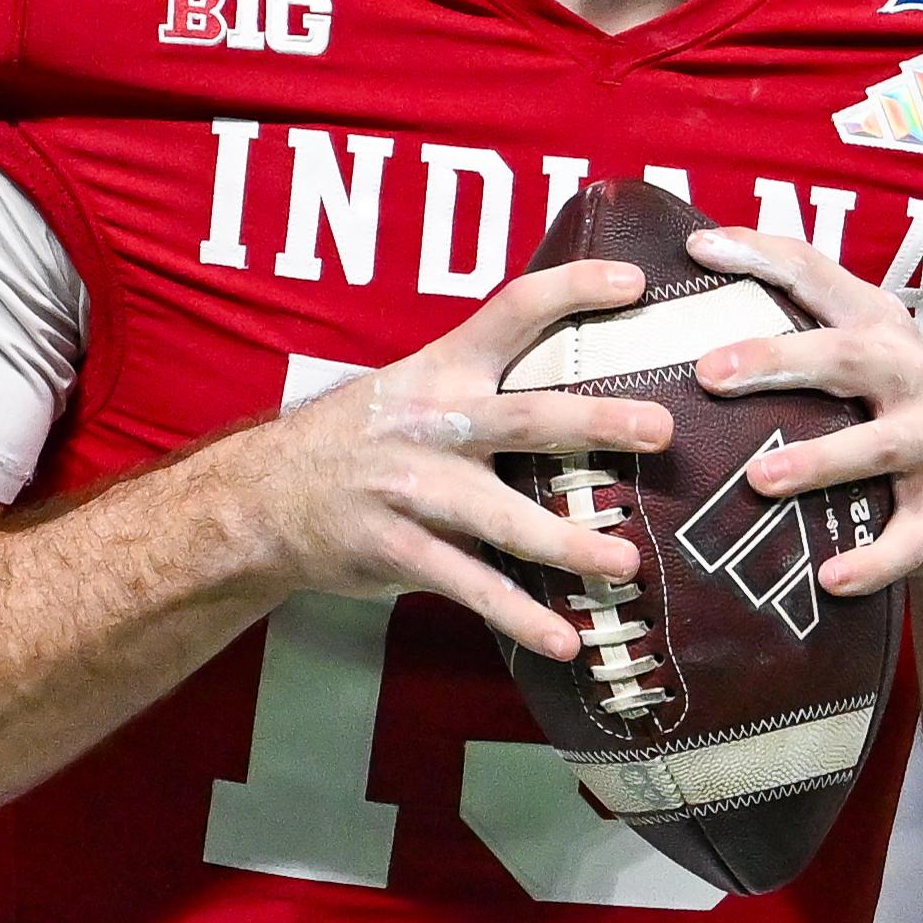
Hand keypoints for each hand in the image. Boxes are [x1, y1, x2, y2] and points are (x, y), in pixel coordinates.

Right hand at [222, 262, 677, 654]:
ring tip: (628, 561)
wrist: (261, 498)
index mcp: (441, 370)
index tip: (634, 282)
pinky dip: (522, 617)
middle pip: (526, 417)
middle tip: (660, 429)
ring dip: (571, 542)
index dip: (572, 288)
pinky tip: (567, 640)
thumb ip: (482, 386)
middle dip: (596, 421)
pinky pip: (471, 587)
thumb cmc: (359, 439)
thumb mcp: (410, 388)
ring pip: (505, 518)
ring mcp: (414, 490)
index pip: (512, 312)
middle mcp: (432, 424)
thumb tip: (579, 385)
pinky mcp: (399, 550)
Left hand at [684, 223, 922, 597]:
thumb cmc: (882, 415)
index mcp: (876, 325)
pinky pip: (911, 537)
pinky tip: (831, 577)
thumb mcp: (851, 363)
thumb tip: (663, 320)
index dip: (759, 254)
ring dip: (819, 461)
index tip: (697, 247)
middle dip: (777, 359)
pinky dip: (874, 559)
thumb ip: (789, 334)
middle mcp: (911, 373)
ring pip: (879, 446)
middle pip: (845, 356)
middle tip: (709, 374)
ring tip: (760, 480)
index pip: (815, 274)